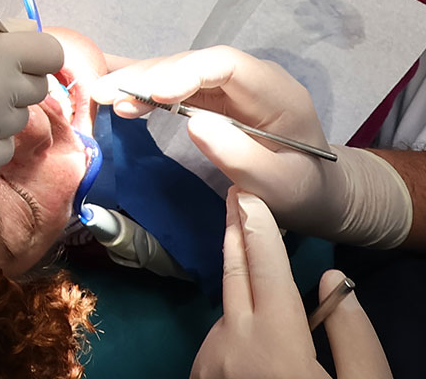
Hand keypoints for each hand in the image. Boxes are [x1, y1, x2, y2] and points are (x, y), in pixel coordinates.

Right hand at [91, 47, 411, 246]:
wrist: (318, 193)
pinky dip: (143, 88)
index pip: (225, 65)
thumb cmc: (303, 191)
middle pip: (192, 64)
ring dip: (137, 81)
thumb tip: (194, 124)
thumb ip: (241, 156)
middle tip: (104, 91)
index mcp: (274, 90)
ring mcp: (227, 84)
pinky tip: (112, 87)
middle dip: (147, 75)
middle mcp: (247, 77)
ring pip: (176, 71)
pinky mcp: (210, 95)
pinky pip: (173, 84)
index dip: (186, 72)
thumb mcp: (280, 187)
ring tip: (100, 94)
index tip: (154, 93)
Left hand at [191, 189, 390, 378]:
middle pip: (234, 274)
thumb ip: (353, 337)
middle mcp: (232, 347)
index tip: (246, 192)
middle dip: (236, 232)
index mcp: (276, 347)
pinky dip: (235, 332)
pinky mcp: (198, 378)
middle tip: (235, 196)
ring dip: (242, 291)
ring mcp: (208, 363)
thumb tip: (333, 280)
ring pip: (227, 311)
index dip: (257, 226)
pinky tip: (253, 343)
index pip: (264, 268)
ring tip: (258, 273)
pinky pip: (218, 341)